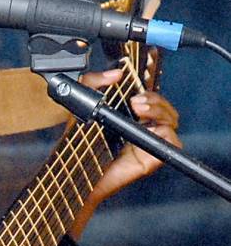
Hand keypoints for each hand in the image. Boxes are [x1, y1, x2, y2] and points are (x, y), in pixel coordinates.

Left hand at [69, 67, 180, 237]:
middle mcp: (140, 130)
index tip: (134, 92)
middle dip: (155, 100)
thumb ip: (92, 82)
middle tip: (135, 102)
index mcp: (129, 118)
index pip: (152, 100)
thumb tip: (116, 73)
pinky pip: (172, 144)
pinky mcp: (150, 159)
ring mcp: (146, 145)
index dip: (149, 93)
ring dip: (161, 112)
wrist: (73, 172)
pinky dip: (166, 134)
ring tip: (139, 112)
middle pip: (165, 109)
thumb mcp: (82, 105)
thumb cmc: (79, 144)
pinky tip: (148, 131)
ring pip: (171, 122)